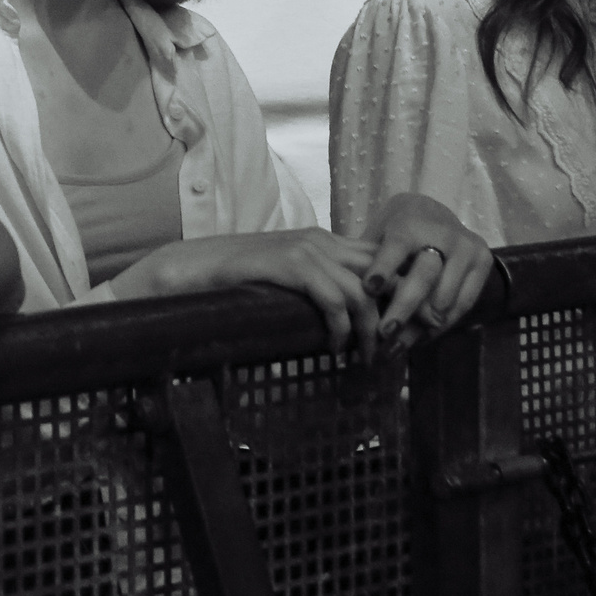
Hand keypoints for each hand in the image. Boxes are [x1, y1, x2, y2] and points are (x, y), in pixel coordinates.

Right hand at [127, 230, 384, 356]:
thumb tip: (346, 311)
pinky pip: (334, 301)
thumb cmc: (237, 277)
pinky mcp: (291, 265)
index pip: (380, 259)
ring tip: (367, 357)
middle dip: (395, 312)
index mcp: (323, 239)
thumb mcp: (286, 273)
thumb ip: (315, 280)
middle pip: (381, 273)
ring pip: (362, 292)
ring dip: (370, 330)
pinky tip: (334, 347)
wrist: (194, 267)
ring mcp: (306, 250)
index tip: (401, 326)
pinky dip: (341, 329)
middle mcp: (321, 239)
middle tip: (395, 348)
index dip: (398, 291)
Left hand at [358, 194, 491, 342]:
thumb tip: (345, 300)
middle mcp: (442, 234)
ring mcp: (467, 248)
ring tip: (398, 346)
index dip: (383, 268)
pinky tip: (422, 338)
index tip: (369, 289)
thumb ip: (367, 262)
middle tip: (384, 334)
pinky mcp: (483, 262)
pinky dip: (442, 324)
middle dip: (404, 308)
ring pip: (445, 296)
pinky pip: (464, 303)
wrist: (435, 215)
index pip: (396, 246)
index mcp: (410, 223)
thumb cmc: (396, 231)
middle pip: (424, 277)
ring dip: (421, 326)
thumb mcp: (378, 236)